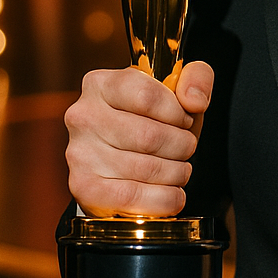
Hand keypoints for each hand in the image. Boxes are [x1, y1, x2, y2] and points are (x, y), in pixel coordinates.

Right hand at [64, 61, 212, 216]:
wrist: (124, 158)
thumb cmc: (152, 119)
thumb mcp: (179, 89)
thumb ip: (197, 78)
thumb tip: (193, 101)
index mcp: (102, 83)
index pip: (148, 96)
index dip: (177, 113)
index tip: (184, 120)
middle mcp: (83, 116)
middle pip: (149, 136)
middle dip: (181, 146)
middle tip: (185, 148)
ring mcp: (79, 153)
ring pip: (146, 168)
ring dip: (176, 172)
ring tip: (178, 169)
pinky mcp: (83, 187)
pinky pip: (133, 197)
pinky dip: (163, 199)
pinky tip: (172, 194)